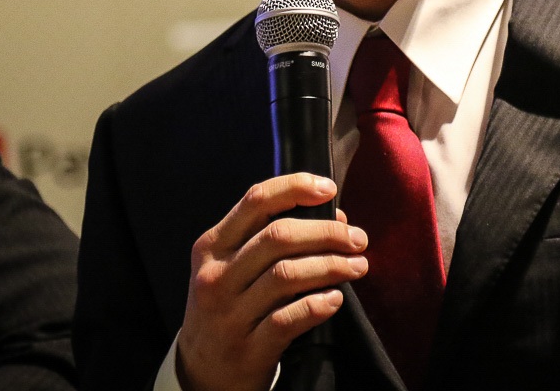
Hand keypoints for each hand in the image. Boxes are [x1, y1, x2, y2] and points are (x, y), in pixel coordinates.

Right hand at [176, 173, 368, 390]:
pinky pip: (287, 320)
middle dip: (327, 232)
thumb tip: (334, 218)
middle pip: (278, 237)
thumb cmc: (228, 307)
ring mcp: (228, 314)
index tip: (329, 189)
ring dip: (331, 266)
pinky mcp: (247, 349)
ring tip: (357, 266)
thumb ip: (268, 239)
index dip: (295, 187)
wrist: (202, 373)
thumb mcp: (230, 267)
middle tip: (357, 239)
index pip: (255, 201)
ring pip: (287, 275)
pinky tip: (335, 299)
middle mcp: (217, 276)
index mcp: (212, 247)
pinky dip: (317, 305)